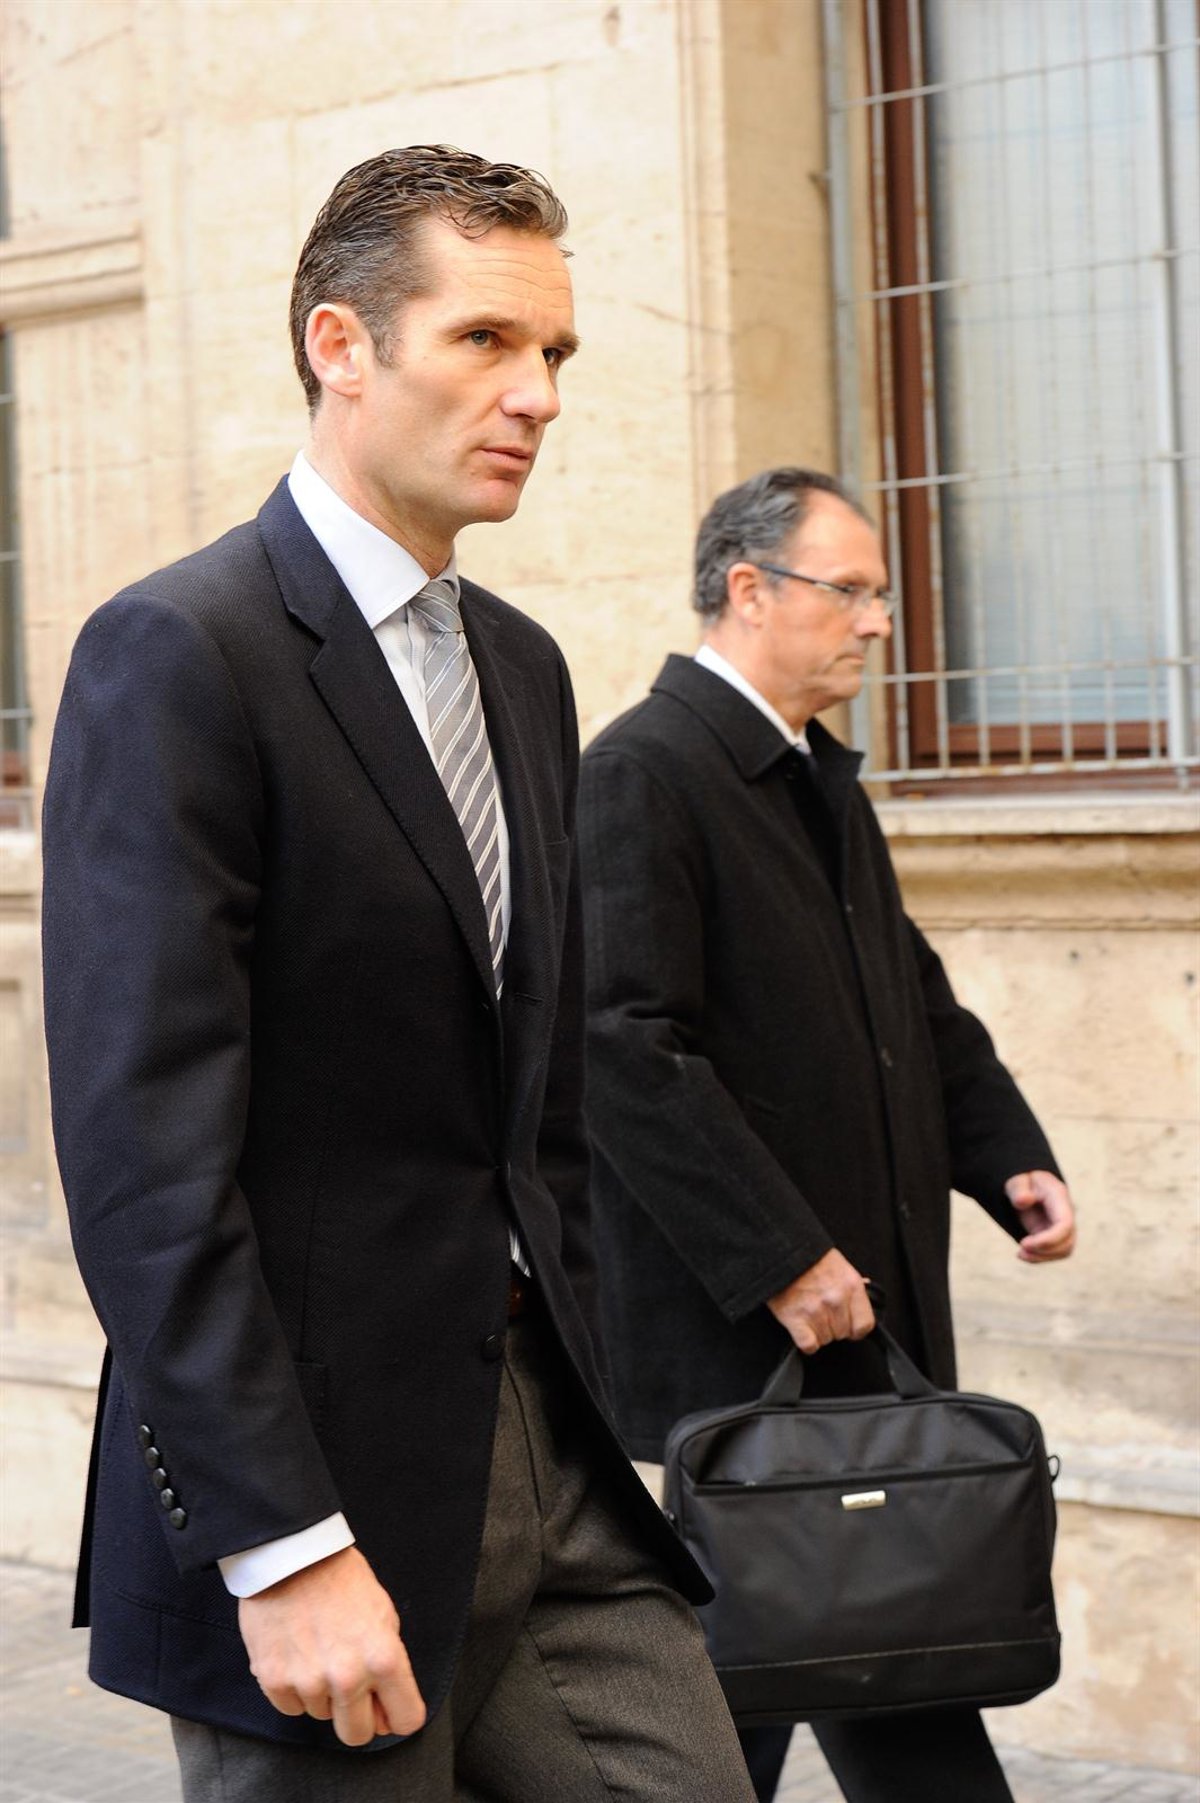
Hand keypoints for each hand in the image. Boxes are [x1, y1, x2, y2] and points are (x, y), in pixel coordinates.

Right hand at [238, 1545, 425, 1746]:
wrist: (293, 1556)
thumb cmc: (342, 1580)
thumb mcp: (383, 1615)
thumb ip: (389, 1668)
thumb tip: (384, 1716)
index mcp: (384, 1659)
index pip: (405, 1721)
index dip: (397, 1715)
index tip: (387, 1707)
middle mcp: (348, 1678)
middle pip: (358, 1735)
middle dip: (357, 1716)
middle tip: (348, 1684)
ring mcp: (309, 1682)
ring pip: (322, 1716)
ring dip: (322, 1693)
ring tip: (318, 1651)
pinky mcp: (274, 1680)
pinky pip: (291, 1707)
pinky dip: (294, 1689)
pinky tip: (296, 1654)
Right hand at [766, 1248, 875, 1353]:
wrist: (782, 1251)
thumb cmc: (811, 1258)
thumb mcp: (840, 1266)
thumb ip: (852, 1287)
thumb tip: (864, 1295)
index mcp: (852, 1286)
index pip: (865, 1325)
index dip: (855, 1330)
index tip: (848, 1327)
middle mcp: (836, 1299)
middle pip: (842, 1334)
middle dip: (833, 1327)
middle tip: (821, 1313)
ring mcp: (816, 1310)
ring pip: (825, 1340)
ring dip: (817, 1332)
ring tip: (808, 1314)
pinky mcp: (795, 1318)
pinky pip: (809, 1345)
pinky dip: (806, 1342)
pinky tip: (802, 1329)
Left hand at [1006, 1170, 1075, 1262]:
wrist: (1026, 1184)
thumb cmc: (1022, 1181)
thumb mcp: (1016, 1180)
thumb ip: (1019, 1189)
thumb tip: (1024, 1201)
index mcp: (1059, 1197)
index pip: (1065, 1224)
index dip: (1049, 1239)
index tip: (1024, 1243)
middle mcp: (1066, 1214)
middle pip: (1068, 1241)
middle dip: (1045, 1250)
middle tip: (1021, 1248)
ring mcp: (1062, 1226)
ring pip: (1064, 1250)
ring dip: (1043, 1257)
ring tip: (1020, 1254)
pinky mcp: (1054, 1235)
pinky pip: (1054, 1252)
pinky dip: (1040, 1257)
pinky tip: (1023, 1254)